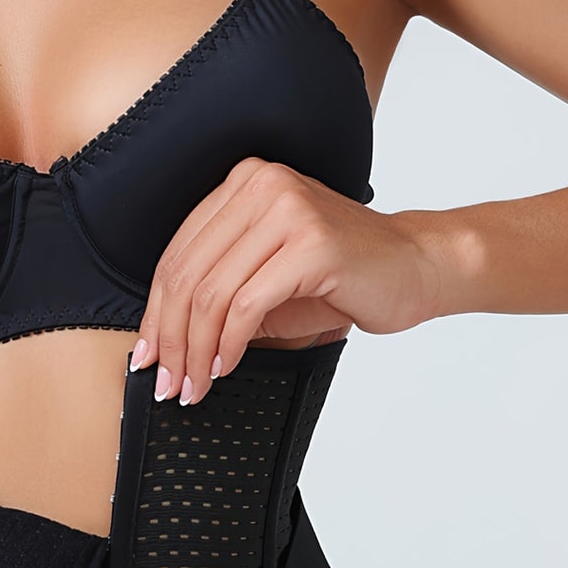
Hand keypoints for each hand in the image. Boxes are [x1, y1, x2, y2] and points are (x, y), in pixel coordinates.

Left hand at [131, 157, 449, 408]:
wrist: (419, 267)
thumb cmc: (344, 276)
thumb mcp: (266, 277)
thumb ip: (219, 293)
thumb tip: (165, 341)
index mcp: (243, 184)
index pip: (178, 254)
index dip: (154, 311)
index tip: (148, 355)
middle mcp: (261, 185)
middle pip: (187, 274)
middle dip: (170, 337)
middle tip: (167, 380)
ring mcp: (287, 210)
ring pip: (212, 293)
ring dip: (196, 349)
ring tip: (195, 384)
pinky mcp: (311, 243)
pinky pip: (247, 304)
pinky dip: (229, 343)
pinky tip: (226, 366)